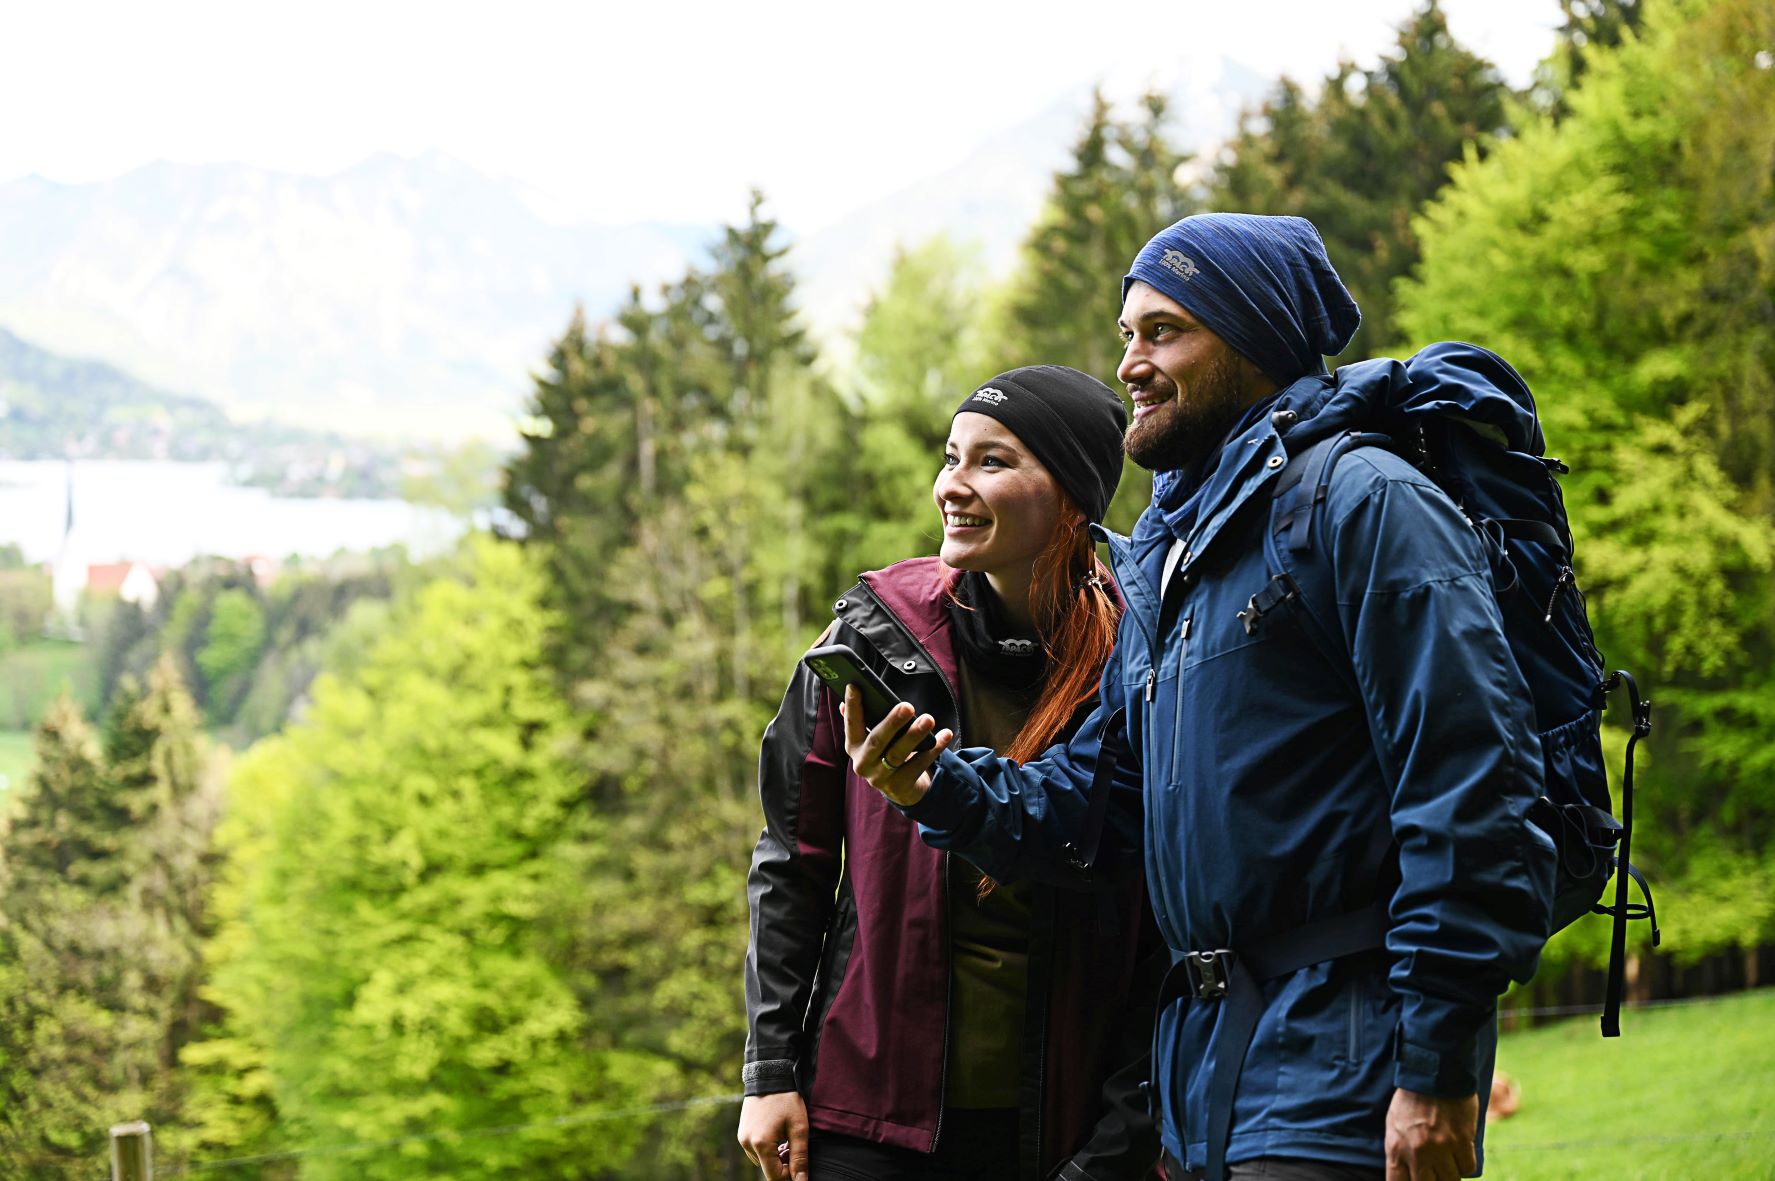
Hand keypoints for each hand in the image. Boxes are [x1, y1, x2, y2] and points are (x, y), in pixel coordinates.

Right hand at [737, 1092, 809, 1180]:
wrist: (770, 1075)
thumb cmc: (787, 1100)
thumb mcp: (799, 1128)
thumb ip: (800, 1157)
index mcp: (760, 1144)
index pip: (774, 1176)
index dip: (790, 1174)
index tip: (799, 1161)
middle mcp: (747, 1143)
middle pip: (768, 1169)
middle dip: (783, 1164)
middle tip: (794, 1144)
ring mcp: (742, 1138)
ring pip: (762, 1160)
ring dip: (775, 1157)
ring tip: (786, 1138)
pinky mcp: (742, 1132)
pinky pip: (755, 1150)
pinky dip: (767, 1148)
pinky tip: (777, 1134)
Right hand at [840, 685, 953, 806]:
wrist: (901, 788)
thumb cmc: (887, 753)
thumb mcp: (874, 738)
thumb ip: (864, 719)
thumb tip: (851, 692)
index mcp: (854, 746)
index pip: (851, 724)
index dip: (852, 706)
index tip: (854, 686)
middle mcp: (863, 763)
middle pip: (877, 741)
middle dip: (892, 722)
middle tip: (907, 706)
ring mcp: (880, 778)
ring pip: (897, 755)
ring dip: (914, 735)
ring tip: (929, 719)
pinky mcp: (899, 788)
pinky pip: (918, 766)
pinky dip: (933, 749)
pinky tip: (944, 735)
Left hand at [1385, 1088, 1477, 1180]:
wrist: (1434, 1073)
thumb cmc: (1411, 1099)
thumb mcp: (1394, 1124)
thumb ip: (1398, 1150)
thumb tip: (1404, 1173)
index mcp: (1395, 1147)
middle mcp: (1417, 1151)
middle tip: (1435, 1174)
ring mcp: (1441, 1147)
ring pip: (1450, 1180)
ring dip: (1450, 1175)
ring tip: (1447, 1164)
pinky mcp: (1462, 1141)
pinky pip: (1467, 1167)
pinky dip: (1465, 1165)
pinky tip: (1461, 1154)